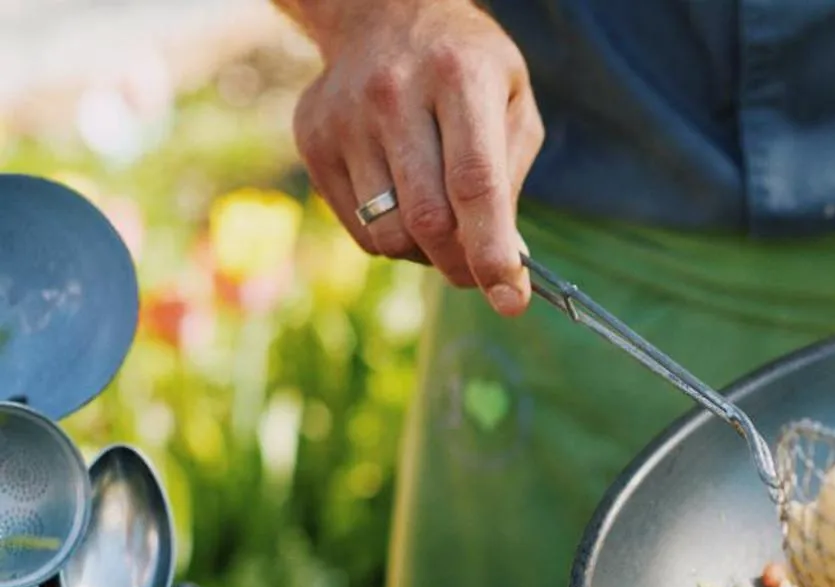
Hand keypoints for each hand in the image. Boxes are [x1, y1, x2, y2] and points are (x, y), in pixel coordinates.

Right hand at [291, 0, 542, 314]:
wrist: (383, 14)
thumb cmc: (466, 69)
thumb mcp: (512, 103)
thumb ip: (511, 179)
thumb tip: (504, 263)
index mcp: (458, 77)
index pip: (474, 184)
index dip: (492, 251)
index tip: (511, 301)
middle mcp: (392, 93)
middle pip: (427, 219)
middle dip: (461, 266)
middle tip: (482, 274)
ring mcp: (344, 117)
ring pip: (388, 233)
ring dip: (425, 254)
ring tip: (443, 224)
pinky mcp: (313, 139)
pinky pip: (359, 228)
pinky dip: (392, 237)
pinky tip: (405, 200)